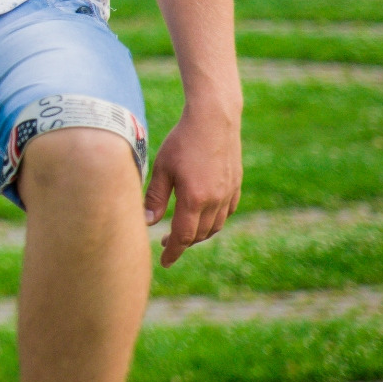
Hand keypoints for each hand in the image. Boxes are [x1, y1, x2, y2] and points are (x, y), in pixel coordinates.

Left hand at [144, 100, 242, 266]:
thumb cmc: (182, 140)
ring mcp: (228, 193)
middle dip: (183, 243)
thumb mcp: (162, 167)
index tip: (164, 262)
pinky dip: (215, 220)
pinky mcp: (236, 185)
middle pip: (199, 234)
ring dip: (199, 234)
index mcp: (194, 199)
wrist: (214, 119)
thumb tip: (147, 222)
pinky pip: (227, 212)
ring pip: (215, 226)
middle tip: (166, 243)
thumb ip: (155, 196)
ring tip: (183, 231)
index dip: (173, 252)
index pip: (183, 236)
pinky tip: (204, 216)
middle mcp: (215, 201)